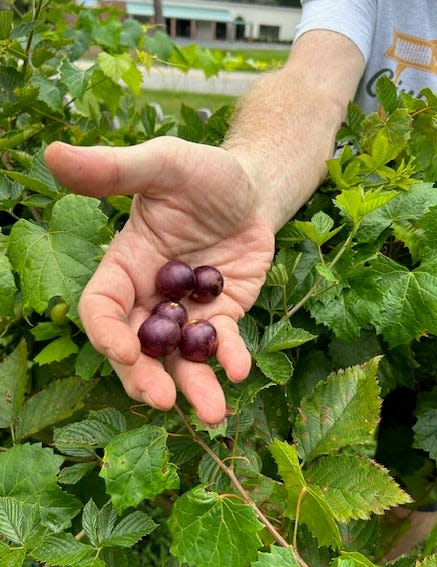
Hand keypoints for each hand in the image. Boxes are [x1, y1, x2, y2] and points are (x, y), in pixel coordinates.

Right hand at [44, 136, 274, 424]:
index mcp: (126, 266)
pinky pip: (220, 343)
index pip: (102, 308)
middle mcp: (150, 296)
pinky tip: (238, 369)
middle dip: (144, 376)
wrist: (253, 188)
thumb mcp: (163, 164)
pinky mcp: (221, 314)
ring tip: (211, 412)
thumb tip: (53, 154)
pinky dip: (228, 358)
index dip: (107, 333)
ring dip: (191, 385)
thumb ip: (114, 170)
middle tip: (161, 400)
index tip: (125, 352)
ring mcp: (187, 310)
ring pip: (179, 357)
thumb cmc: (205, 173)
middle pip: (136, 347)